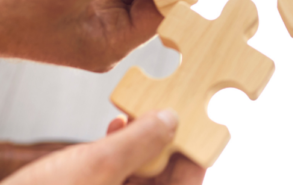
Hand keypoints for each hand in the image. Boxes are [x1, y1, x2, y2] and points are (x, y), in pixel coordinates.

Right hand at [0, 111, 204, 184]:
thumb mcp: (98, 165)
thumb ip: (140, 141)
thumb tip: (171, 121)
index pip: (188, 182)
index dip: (193, 153)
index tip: (194, 124)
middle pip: (164, 180)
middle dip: (163, 145)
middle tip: (162, 113)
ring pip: (140, 178)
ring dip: (140, 147)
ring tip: (134, 117)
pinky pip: (116, 181)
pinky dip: (118, 157)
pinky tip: (113, 131)